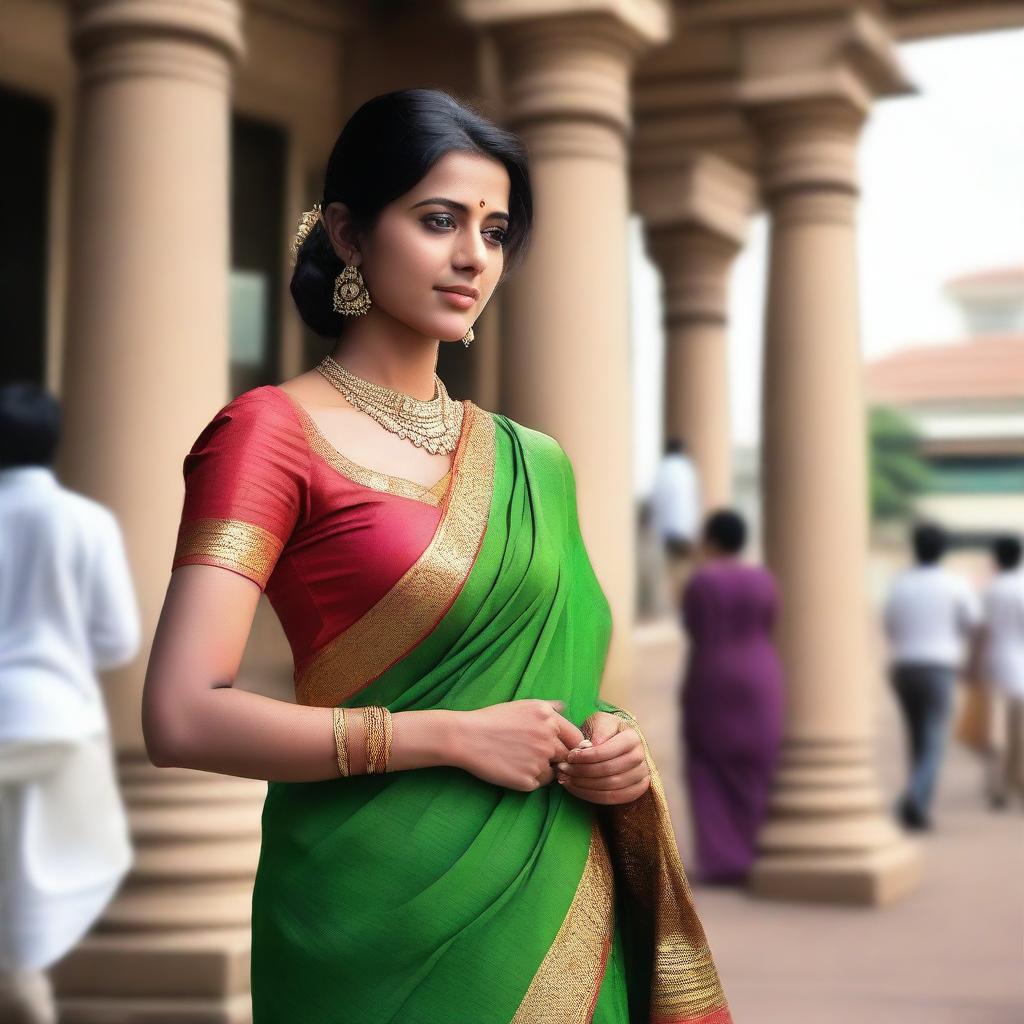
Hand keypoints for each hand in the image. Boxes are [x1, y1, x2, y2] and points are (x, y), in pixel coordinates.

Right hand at [453, 700, 584, 791]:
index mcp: (549, 718)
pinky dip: (529, 779)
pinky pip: (539, 784)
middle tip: (536, 755)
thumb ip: (548, 707)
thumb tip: (564, 707)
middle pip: (568, 756)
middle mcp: (549, 738)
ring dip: (543, 769)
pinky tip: (513, 768)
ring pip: (554, 771)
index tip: (561, 748)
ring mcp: (540, 761)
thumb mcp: (523, 705)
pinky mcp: (528, 781)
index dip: (571, 745)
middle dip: (557, 757)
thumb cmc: (492, 719)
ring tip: (520, 759)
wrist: (466, 737)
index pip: (577, 738)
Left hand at [555, 712, 650, 804]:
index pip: (608, 751)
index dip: (587, 756)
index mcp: (633, 738)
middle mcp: (641, 757)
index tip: (569, 756)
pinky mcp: (637, 790)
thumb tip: (593, 746)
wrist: (615, 741)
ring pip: (610, 788)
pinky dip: (592, 796)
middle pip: (609, 771)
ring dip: (584, 786)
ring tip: (565, 780)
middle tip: (563, 770)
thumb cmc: (604, 730)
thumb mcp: (600, 721)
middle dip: (582, 772)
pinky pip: (614, 799)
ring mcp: (641, 775)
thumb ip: (598, 730)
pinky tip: (576, 789)